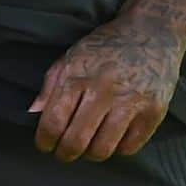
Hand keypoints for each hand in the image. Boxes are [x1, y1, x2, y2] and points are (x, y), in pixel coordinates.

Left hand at [28, 8, 185, 162]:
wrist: (152, 31)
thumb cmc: (107, 45)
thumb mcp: (73, 55)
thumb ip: (51, 84)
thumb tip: (33, 113)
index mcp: (78, 74)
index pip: (53, 121)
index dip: (44, 140)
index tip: (45, 145)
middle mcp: (103, 89)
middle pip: (75, 142)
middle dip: (64, 154)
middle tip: (64, 152)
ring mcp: (130, 102)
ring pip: (102, 150)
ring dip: (91, 153)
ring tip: (89, 144)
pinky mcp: (152, 112)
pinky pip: (128, 148)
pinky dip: (118, 148)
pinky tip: (114, 135)